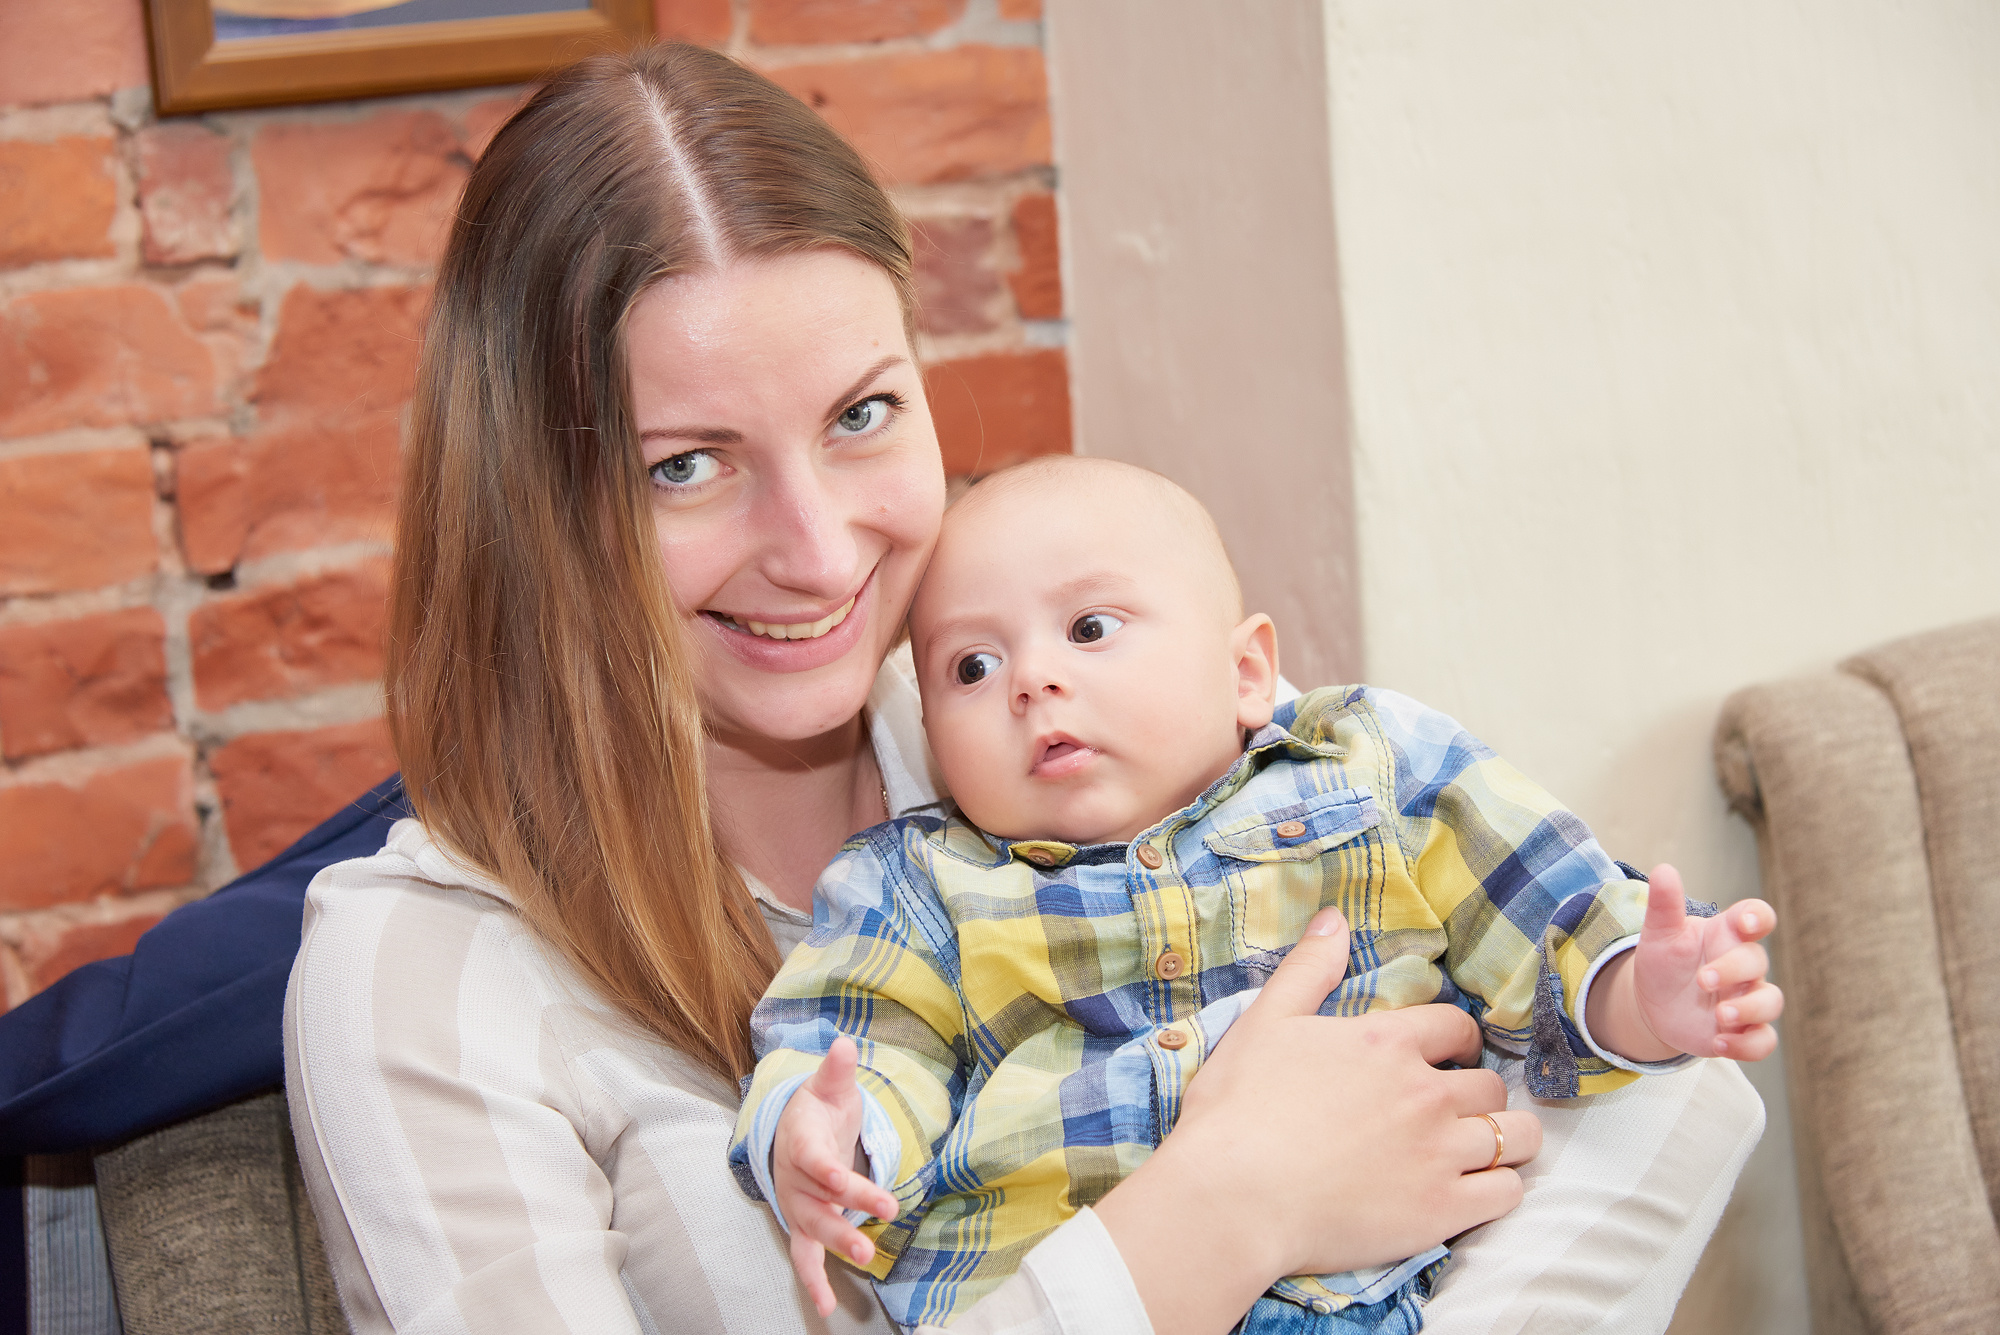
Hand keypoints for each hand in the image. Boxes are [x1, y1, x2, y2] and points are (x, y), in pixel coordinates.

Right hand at [770, 1035, 899, 1316]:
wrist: (794, 1131)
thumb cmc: (816, 1110)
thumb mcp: (827, 1087)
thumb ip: (837, 1070)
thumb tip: (845, 1044)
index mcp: (801, 1144)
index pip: (816, 1162)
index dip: (831, 1174)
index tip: (846, 1182)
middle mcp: (795, 1180)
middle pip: (819, 1202)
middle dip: (845, 1216)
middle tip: (875, 1228)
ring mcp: (798, 1206)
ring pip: (813, 1231)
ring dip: (837, 1245)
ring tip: (865, 1259)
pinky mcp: (804, 1225)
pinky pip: (804, 1258)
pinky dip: (813, 1282)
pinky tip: (824, 1308)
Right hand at [1092, 908, 1541, 1334]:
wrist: (1235, 1195)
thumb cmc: (1240, 1108)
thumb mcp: (1266, 1021)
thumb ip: (1308, 968)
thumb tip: (1335, 918)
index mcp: (1388, 1043)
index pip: (1457, 1028)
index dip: (1458, 1040)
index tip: (1448, 1056)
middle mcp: (1426, 1093)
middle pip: (1492, 1085)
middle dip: (1479, 1093)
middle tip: (1454, 1109)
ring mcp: (1440, 1153)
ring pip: (1515, 1137)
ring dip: (1503, 1138)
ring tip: (1478, 1148)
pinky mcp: (1444, 1210)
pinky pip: (1508, 1193)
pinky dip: (1499, 1188)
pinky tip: (1474, 1190)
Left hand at [1626, 864, 1782, 1060]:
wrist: (1652, 1005)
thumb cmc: (1664, 963)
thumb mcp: (1658, 934)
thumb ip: (1664, 904)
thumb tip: (1663, 870)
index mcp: (1726, 935)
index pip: (1757, 917)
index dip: (1758, 917)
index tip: (1746, 923)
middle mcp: (1742, 967)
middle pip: (1759, 961)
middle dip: (1735, 971)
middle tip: (1703, 980)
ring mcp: (1746, 999)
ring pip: (1771, 1002)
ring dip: (1749, 1010)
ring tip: (1719, 1017)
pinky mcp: (1743, 1031)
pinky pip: (1763, 1040)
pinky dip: (1746, 1045)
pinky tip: (1719, 1044)